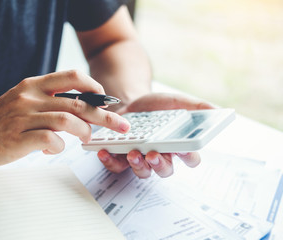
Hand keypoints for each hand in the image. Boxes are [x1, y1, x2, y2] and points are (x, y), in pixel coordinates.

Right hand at [0, 70, 130, 165]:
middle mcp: (30, 97)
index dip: (94, 86)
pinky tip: (55, 148)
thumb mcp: (23, 100)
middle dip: (105, 115)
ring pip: (68, 119)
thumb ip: (49, 101)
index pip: (72, 76)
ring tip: (87, 138)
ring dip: (84, 131)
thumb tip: (81, 110)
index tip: (105, 99)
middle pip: (78, 102)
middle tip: (120, 125)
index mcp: (34, 86)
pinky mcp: (18, 137)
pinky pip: (50, 139)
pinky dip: (60, 146)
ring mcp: (24, 117)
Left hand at [97, 92, 213, 177]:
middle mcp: (160, 155)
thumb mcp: (174, 101)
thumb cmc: (154, 106)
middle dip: (160, 165)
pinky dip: (110, 161)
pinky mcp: (121, 157)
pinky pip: (117, 167)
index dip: (189, 157)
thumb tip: (215, 110)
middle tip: (154, 154)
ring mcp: (140, 158)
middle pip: (165, 170)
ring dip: (138, 165)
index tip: (185, 149)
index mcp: (176, 145)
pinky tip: (106, 152)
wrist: (128, 101)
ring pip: (143, 172)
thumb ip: (194, 105)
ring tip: (133, 153)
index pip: (190, 158)